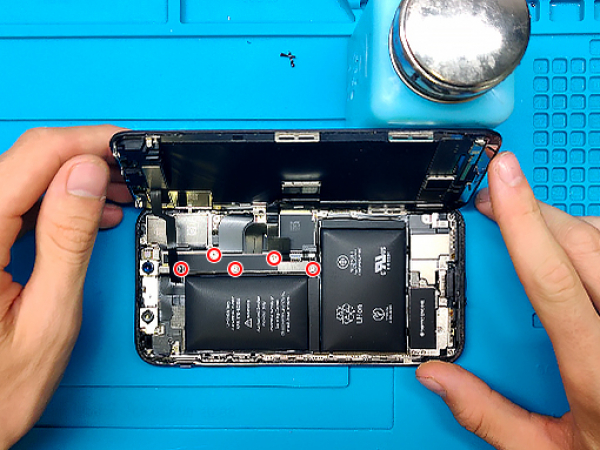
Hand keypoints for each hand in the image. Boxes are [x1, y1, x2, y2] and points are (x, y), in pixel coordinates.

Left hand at [0, 126, 130, 448]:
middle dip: (83, 160)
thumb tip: (88, 177)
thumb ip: (67, 239)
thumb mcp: (48, 316)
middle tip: (127, 177)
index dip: (86, 143)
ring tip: (112, 198)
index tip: (125, 148)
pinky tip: (81, 215)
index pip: (34, 157)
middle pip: (24, 160)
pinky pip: (11, 202)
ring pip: (18, 177)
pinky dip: (52, 201)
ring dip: (70, 179)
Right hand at [416, 152, 599, 448]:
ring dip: (564, 225)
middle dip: (532, 211)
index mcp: (595, 368)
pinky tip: (572, 253)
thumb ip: (488, 414)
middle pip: (579, 244)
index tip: (502, 180)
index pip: (549, 277)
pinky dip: (590, 242)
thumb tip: (439, 380)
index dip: (521, 221)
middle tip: (496, 199)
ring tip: (530, 227)